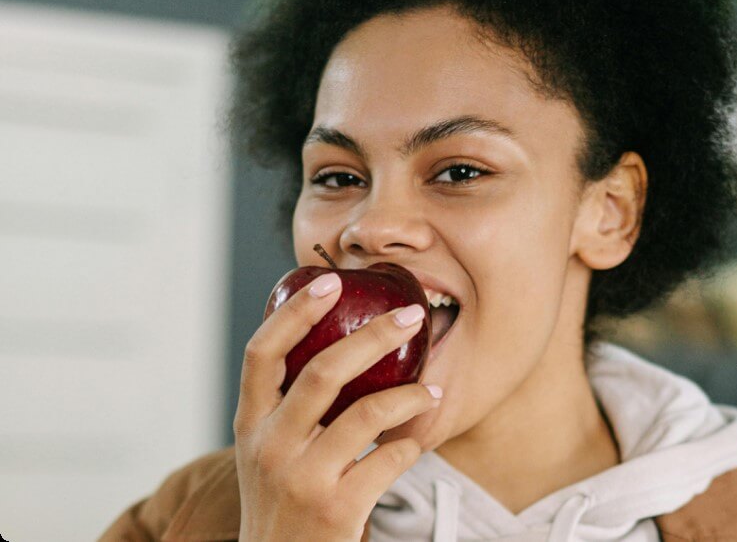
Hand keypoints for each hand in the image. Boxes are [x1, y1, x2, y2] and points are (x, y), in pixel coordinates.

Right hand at [233, 273, 440, 540]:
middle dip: (373, 336)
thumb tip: (341, 344)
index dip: (294, 312)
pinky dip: (411, 443)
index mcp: (250, 423)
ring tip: (431, 390)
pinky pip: (390, 458)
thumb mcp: (268, 450)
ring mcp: (302, 478)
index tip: (330, 282)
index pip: (262, 352)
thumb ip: (289, 406)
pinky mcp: (336, 508)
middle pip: (323, 371)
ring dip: (409, 395)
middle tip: (411, 315)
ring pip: (366, 412)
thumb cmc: (283, 499)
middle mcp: (269, 446)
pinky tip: (417, 439)